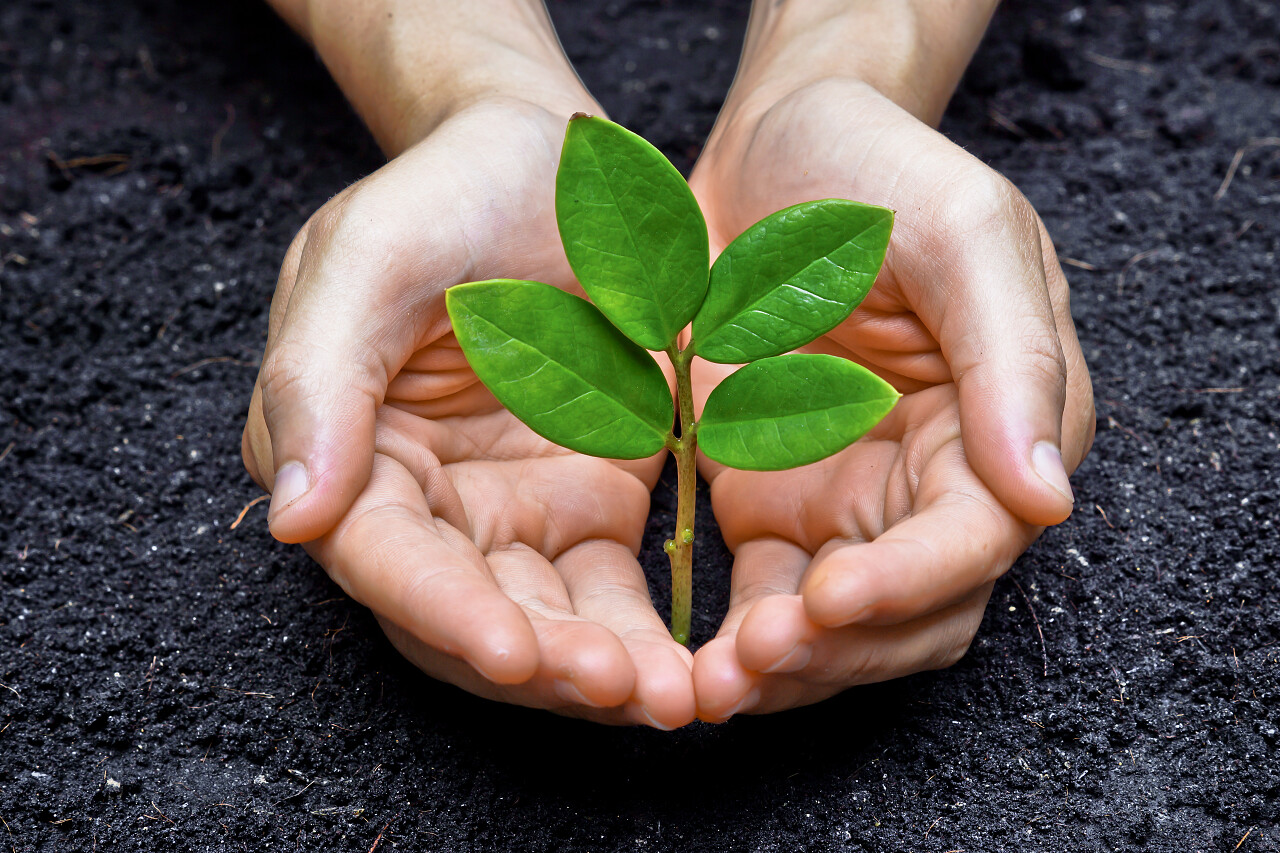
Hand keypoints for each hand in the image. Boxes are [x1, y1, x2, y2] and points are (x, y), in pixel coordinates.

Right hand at [242, 99, 695, 727]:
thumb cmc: (449, 190)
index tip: (515, 653)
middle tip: (618, 688)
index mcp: (347, 448)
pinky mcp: (586, 508)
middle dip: (537, 663)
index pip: (380, 556)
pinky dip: (645, 636)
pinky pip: (609, 595)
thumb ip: (319, 377)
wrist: (556, 158)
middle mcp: (421, 502)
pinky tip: (696, 668)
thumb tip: (294, 519)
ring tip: (670, 696)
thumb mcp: (372, 254)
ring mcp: (508, 512)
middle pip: (464, 615)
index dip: (443, 611)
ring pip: (541, 622)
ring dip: (598, 670)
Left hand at [686, 78, 1094, 717]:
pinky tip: (693, 661)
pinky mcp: (775, 507)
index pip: (976, 541)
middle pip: (915, 613)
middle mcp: (934, 483)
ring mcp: (850, 502)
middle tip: (756, 660)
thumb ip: (1011, 360)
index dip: (910, 583)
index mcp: (999, 426)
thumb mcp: (959, 234)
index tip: (831, 596)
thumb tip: (1048, 499)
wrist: (767, 152)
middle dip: (843, 650)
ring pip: (842, 630)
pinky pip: (770, 600)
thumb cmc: (874, 172)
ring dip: (788, 668)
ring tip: (712, 686)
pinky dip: (741, 641)